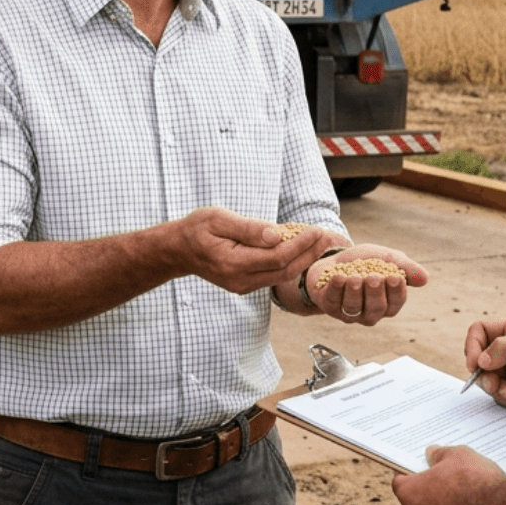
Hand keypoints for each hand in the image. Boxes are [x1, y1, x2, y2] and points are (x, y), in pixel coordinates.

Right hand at [168, 207, 323, 295]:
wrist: (179, 250)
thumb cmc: (196, 230)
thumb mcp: (217, 219)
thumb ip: (247, 228)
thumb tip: (276, 234)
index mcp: (233, 263)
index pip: (276, 257)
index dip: (300, 245)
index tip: (315, 229)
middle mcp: (240, 280)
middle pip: (285, 271)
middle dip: (309, 253)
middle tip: (326, 235)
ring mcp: (244, 286)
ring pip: (282, 276)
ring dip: (303, 259)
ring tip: (319, 240)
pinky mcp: (247, 284)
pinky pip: (274, 275)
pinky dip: (291, 262)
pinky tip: (300, 247)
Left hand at [300, 244, 428, 325]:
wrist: (334, 259)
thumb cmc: (364, 262)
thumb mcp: (387, 259)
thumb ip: (406, 267)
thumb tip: (425, 279)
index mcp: (387, 302)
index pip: (396, 303)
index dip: (396, 292)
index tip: (394, 277)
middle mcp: (369, 312)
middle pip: (376, 309)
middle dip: (375, 293)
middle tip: (374, 278)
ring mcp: (348, 312)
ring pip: (354, 308)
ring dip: (355, 292)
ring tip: (355, 278)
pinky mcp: (329, 306)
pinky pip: (333, 302)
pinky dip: (336, 289)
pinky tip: (338, 277)